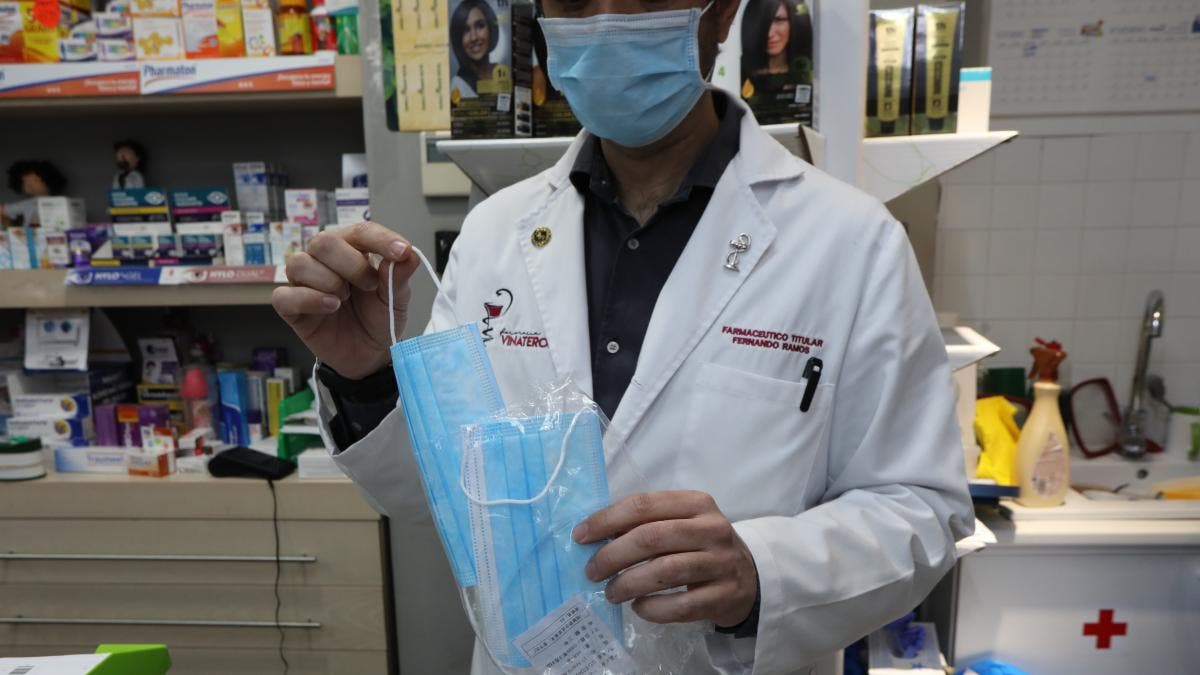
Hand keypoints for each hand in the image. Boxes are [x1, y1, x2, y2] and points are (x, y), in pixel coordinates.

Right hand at [272, 222, 420, 379]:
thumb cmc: (378, 318)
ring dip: (329, 281)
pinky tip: (330, 307)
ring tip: (344, 300)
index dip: (380, 239)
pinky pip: (284, 295)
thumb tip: (409, 254)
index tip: (401, 252)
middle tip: (369, 286)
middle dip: (351, 264)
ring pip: (300, 263)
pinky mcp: (290, 307)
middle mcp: (324, 260)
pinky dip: (309, 299)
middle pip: (324, 241)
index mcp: (352, 249)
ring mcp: (304, 282)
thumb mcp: (396, 298)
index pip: (360, 232)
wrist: (369, 354)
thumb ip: (399, 276)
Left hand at [574, 491, 757, 627]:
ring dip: (629, 584)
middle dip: (613, 555)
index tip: (581, 536)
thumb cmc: (701, 545)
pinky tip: (639, 607)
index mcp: (696, 503)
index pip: (644, 505)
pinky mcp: (725, 595)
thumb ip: (646, 522)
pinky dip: (654, 609)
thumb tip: (595, 534)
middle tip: (593, 571)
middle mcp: (712, 528)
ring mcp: (722, 562)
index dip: (607, 520)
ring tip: (611, 592)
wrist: (749, 576)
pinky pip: (682, 605)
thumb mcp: (681, 523)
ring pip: (665, 572)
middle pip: (651, 538)